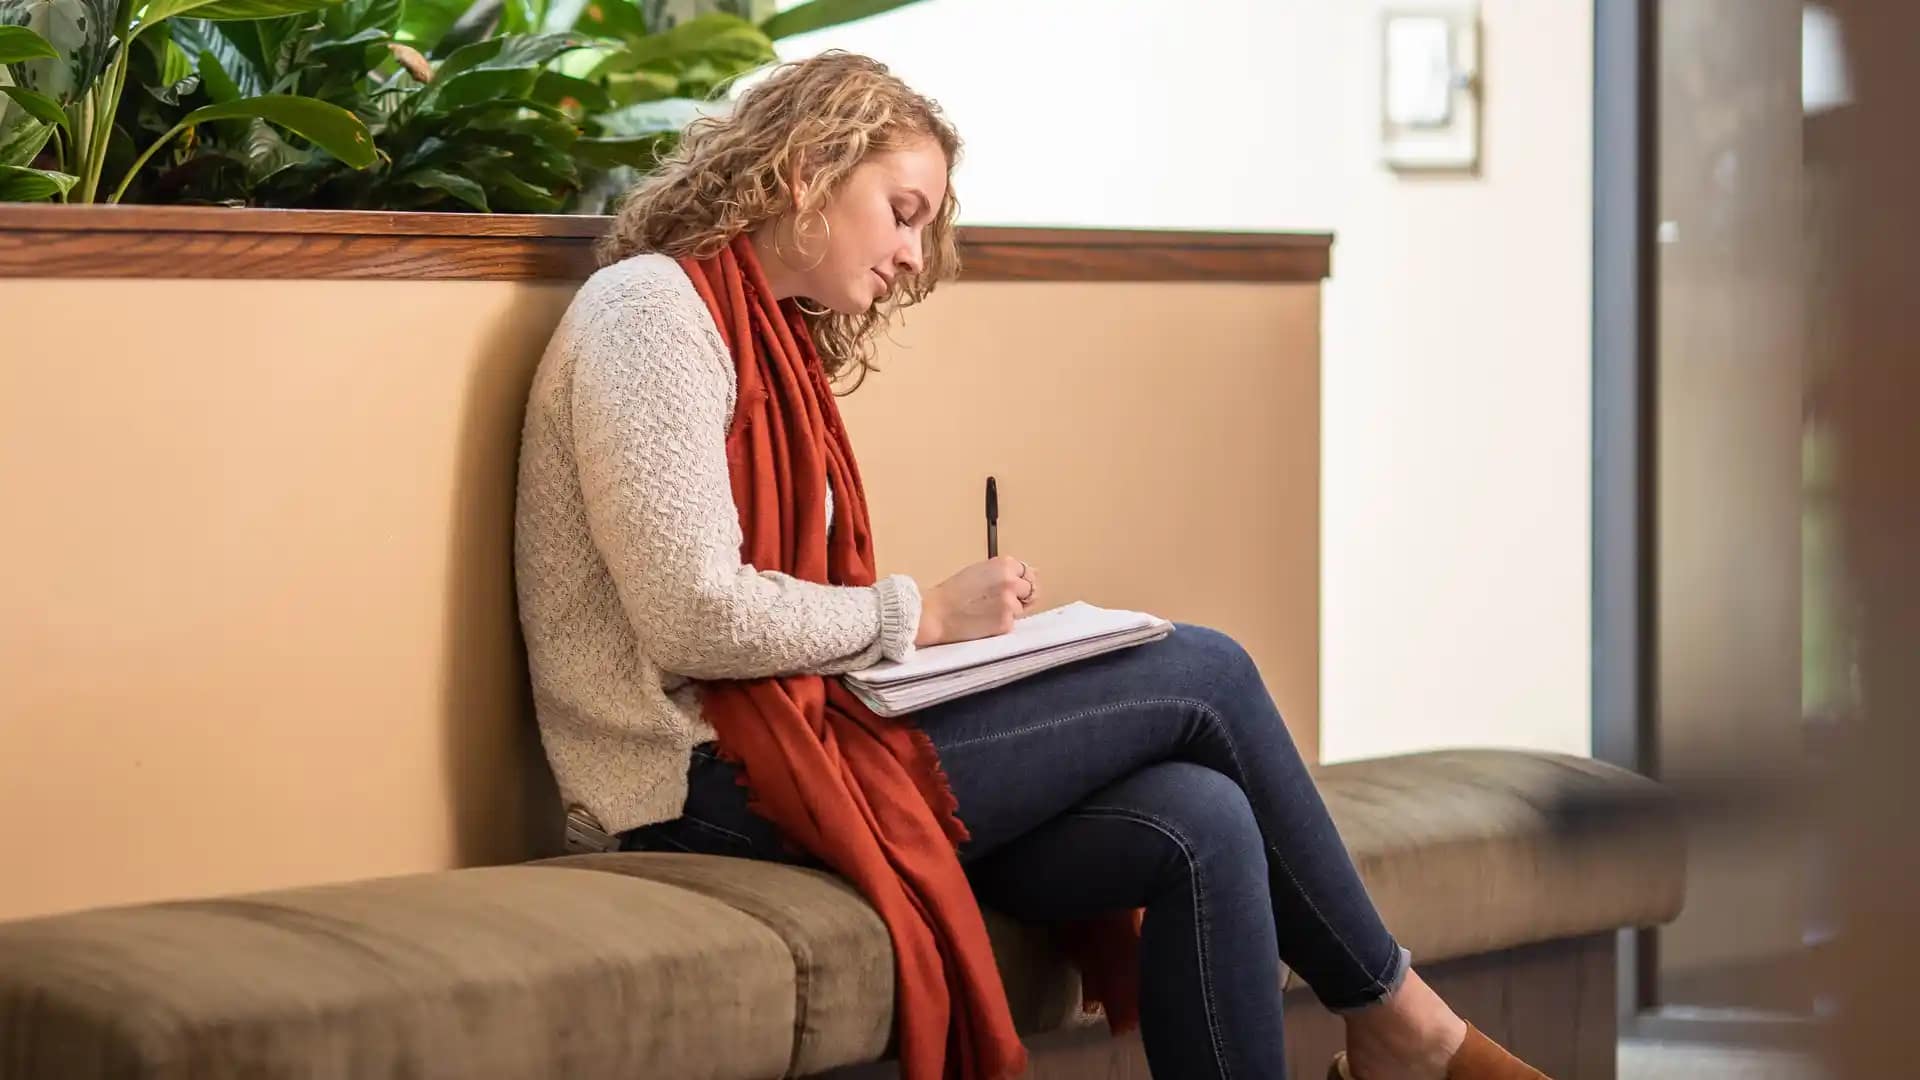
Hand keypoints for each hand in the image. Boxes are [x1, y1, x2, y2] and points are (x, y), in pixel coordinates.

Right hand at [915, 556, 1038, 645]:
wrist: (935, 613)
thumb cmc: (952, 592)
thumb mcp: (980, 570)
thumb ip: (1004, 572)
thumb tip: (1032, 574)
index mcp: (1004, 564)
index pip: (1028, 573)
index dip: (1019, 582)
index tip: (1010, 589)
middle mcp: (1010, 581)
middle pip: (1030, 591)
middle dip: (1018, 597)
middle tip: (996, 602)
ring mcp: (1010, 603)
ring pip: (1021, 609)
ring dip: (1008, 612)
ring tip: (984, 612)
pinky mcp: (1006, 623)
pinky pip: (1011, 624)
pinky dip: (1000, 625)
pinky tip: (983, 621)